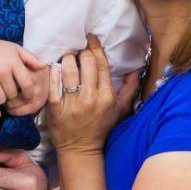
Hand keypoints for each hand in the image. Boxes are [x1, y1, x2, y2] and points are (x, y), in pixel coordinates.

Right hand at [0, 36, 46, 116]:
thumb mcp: (15, 49)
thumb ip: (30, 58)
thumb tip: (43, 67)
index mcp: (13, 62)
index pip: (27, 85)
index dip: (29, 94)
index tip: (28, 97)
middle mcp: (2, 71)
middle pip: (13, 95)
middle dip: (14, 97)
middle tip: (11, 94)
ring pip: (1, 100)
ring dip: (3, 101)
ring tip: (2, 96)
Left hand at [47, 35, 140, 154]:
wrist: (81, 150)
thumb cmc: (101, 129)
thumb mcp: (121, 110)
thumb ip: (130, 89)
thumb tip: (137, 69)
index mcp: (107, 96)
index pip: (101, 64)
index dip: (95, 48)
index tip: (91, 39)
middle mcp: (91, 98)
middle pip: (86, 62)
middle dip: (82, 52)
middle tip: (79, 51)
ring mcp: (72, 103)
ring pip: (68, 69)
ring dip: (67, 58)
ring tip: (68, 58)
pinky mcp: (55, 108)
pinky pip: (53, 83)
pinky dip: (54, 71)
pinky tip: (56, 67)